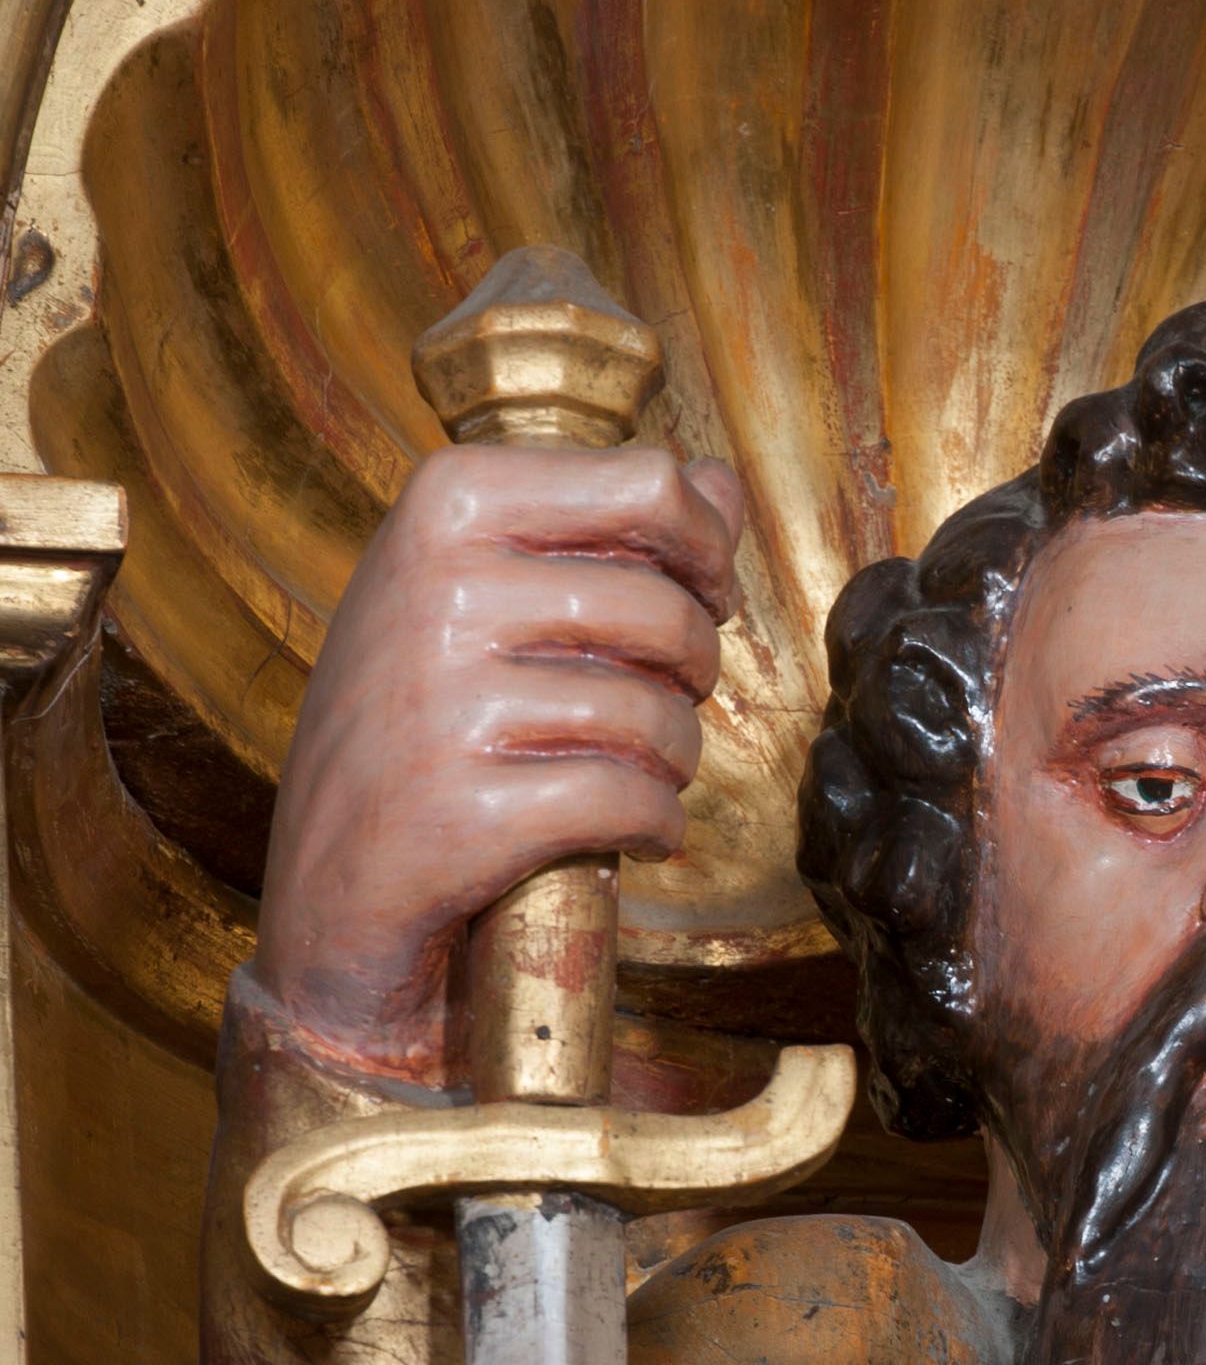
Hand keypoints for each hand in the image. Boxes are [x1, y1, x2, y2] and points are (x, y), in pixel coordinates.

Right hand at [253, 443, 744, 1083]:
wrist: (326, 883)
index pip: (648, 485)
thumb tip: (719, 481)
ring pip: (655, 713)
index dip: (705, 549)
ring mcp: (445, 701)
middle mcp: (437, 588)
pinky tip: (641, 833)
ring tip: (646, 772)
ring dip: (678, 757)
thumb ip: (604, 528)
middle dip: (697, 669)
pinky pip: (630, 800)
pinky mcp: (466, 811)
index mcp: (445, 504)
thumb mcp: (480, 590)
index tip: (705, 596)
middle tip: (669, 701)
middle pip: (667, 608)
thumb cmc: (413, 723)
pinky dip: (659, 825)